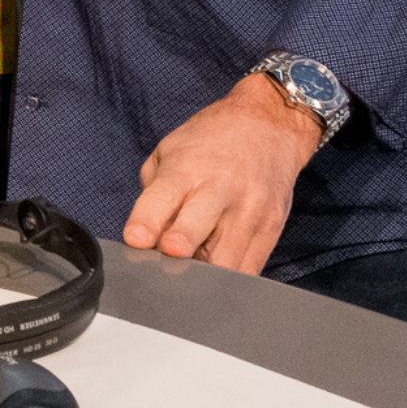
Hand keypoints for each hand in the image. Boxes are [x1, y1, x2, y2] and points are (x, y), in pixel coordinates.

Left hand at [121, 75, 326, 274]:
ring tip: (187, 276)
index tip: (135, 241)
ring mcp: (250, 213)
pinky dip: (227, 282)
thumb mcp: (170, 151)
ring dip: (201, 276)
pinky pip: (248, 272)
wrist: (270, 125)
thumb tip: (144, 241)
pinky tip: (214, 276)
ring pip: (224, 264)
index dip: (146, 223)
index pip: (163, 198)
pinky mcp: (271, 231)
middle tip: (163, 267)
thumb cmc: (211, 141)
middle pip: (198, 232)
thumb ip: (153, 195)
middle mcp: (220, 190)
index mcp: (187, 169)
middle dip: (178, 253)